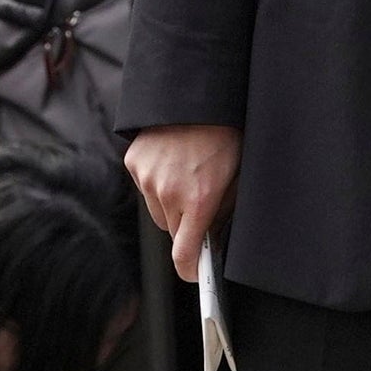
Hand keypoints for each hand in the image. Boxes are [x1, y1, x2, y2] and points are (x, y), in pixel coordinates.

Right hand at [124, 123, 239, 282]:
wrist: (196, 97)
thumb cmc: (223, 135)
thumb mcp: (235, 178)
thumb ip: (222, 212)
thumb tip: (212, 235)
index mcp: (198, 200)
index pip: (184, 255)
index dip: (190, 269)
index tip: (194, 273)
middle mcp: (167, 193)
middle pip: (172, 231)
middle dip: (185, 225)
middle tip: (200, 202)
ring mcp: (147, 177)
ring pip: (157, 210)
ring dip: (170, 203)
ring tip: (186, 176)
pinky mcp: (134, 163)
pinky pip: (145, 187)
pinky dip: (156, 182)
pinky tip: (171, 162)